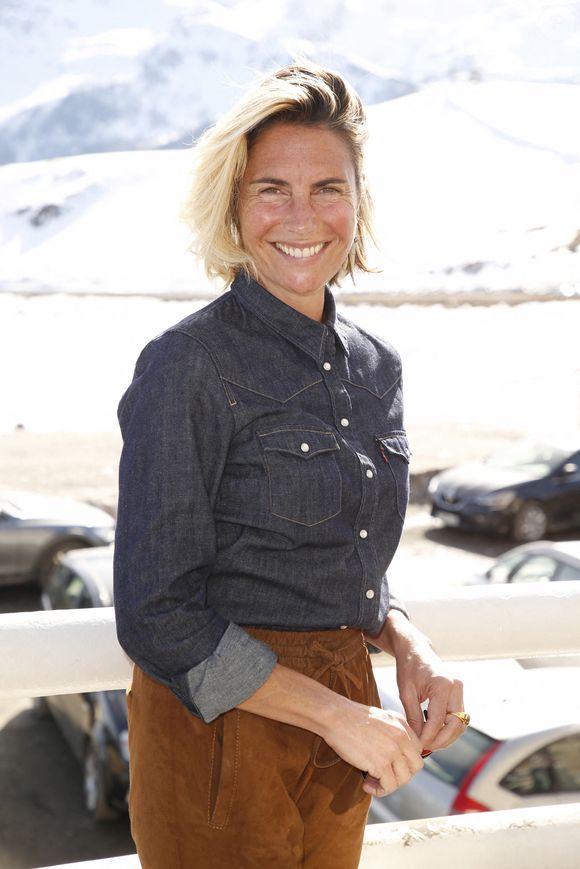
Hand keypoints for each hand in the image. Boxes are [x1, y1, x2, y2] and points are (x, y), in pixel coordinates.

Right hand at [321, 699, 423, 796]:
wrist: (335, 716)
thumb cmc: (351, 717)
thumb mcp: (380, 718)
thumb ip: (393, 732)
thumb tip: (395, 753)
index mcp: (402, 724)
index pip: (417, 750)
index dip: (406, 761)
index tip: (392, 766)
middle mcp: (401, 736)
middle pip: (415, 766)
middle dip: (401, 774)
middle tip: (384, 775)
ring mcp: (392, 750)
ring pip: (403, 779)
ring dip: (389, 785)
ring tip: (371, 781)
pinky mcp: (380, 763)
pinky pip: (389, 786)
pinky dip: (378, 790)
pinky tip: (366, 784)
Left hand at [365, 611, 465, 754]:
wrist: (416, 650)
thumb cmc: (408, 668)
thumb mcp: (406, 692)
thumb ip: (413, 716)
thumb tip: (418, 740)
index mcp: (442, 684)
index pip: (438, 719)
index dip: (429, 736)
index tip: (418, 746)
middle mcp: (456, 686)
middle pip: (456, 724)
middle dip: (442, 740)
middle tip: (425, 748)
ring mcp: (460, 689)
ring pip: (460, 723)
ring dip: (447, 736)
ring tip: (429, 743)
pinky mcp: (459, 693)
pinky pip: (458, 717)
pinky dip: (448, 727)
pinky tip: (434, 732)